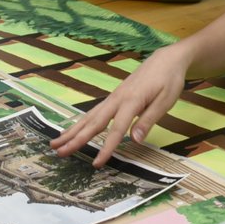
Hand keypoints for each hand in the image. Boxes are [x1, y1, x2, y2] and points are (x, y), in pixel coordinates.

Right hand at [51, 44, 191, 166]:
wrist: (166, 59)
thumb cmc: (169, 80)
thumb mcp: (165, 101)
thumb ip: (148, 120)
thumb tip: (134, 140)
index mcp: (131, 101)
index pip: (116, 130)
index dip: (106, 148)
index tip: (96, 164)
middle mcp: (117, 99)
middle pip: (93, 122)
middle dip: (75, 138)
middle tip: (58, 152)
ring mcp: (113, 97)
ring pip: (89, 116)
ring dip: (72, 130)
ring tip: (55, 143)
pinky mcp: (114, 98)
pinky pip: (94, 112)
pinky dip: (81, 122)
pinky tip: (73, 130)